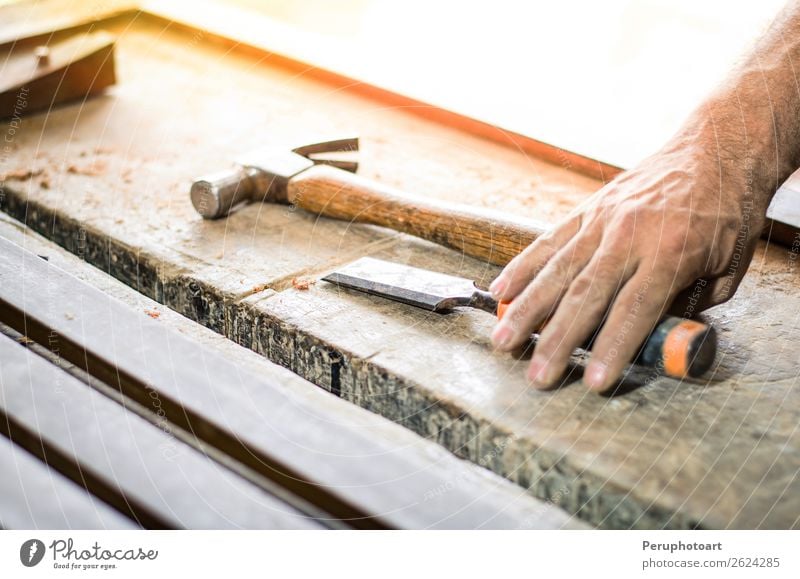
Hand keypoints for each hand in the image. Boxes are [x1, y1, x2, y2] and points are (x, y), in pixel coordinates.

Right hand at [489, 130, 765, 391]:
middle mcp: (629, 236)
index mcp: (670, 253)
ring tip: (504, 339)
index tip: (591, 381)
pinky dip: (522, 267)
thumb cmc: (727, 213)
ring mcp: (602, 220)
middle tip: (535, 375)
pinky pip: (548, 241)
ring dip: (526, 309)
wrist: (716, 149)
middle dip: (556, 341)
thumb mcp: (727, 268)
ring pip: (557, 271)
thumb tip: (654, 339)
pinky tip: (500, 290)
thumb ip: (689, 306)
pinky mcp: (587, 209)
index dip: (611, 348)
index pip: (633, 310)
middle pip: (585, 296)